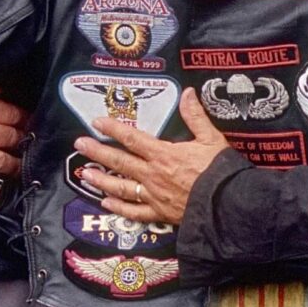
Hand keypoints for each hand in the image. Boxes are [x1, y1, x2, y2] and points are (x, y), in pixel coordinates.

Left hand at [75, 89, 228, 224]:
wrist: (228, 205)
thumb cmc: (220, 171)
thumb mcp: (211, 139)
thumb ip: (196, 116)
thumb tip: (187, 92)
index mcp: (163, 154)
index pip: (132, 138)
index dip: (113, 129)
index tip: (96, 122)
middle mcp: (152, 174)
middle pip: (119, 162)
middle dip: (97, 152)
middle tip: (79, 145)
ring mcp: (153, 196)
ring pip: (121, 187)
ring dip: (101, 180)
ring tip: (85, 174)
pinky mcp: (159, 214)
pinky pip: (134, 212)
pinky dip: (119, 208)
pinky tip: (106, 204)